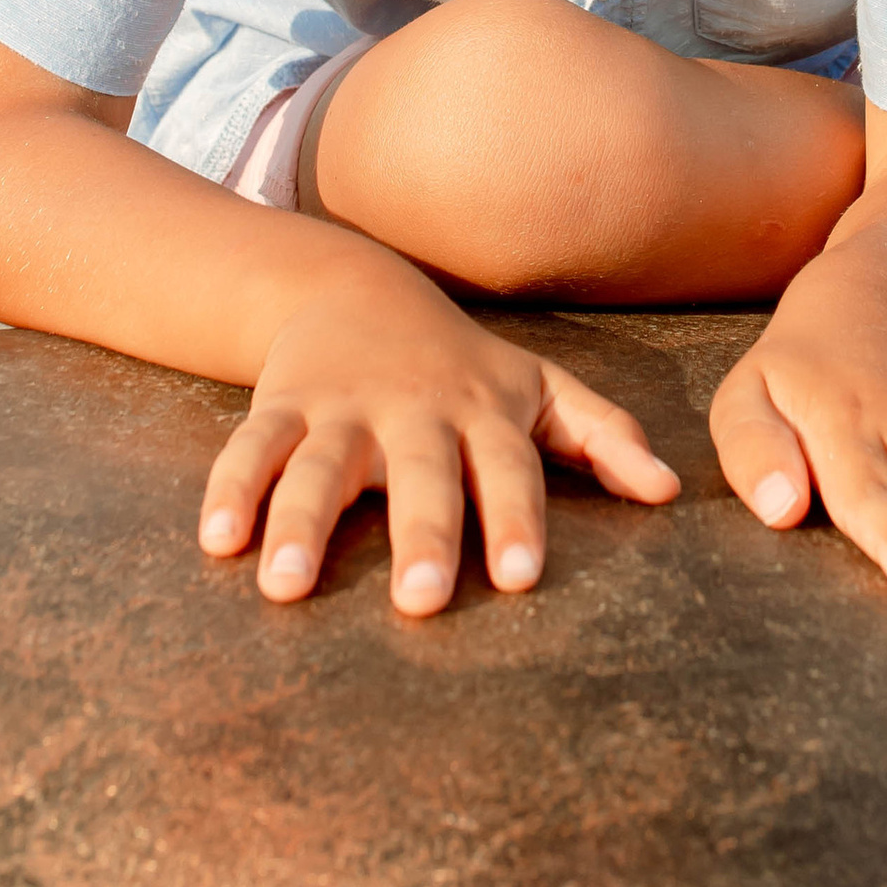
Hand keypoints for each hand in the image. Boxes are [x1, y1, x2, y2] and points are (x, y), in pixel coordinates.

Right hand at [198, 254, 679, 615]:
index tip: (519, 578)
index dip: (514, 519)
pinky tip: (217, 541)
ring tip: (284, 587)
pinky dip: (231, 489)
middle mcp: (413, 413)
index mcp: (481, 414)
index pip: (507, 470)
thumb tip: (668, 491)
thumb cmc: (464, 363)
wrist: (354, 287)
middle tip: (422, 600)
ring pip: (319, 467)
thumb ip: (601, 435)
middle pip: (419, 476)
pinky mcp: (281, 407)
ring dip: (300, 525)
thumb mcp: (537, 388)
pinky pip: (250, 448)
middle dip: (422, 533)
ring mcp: (342, 409)